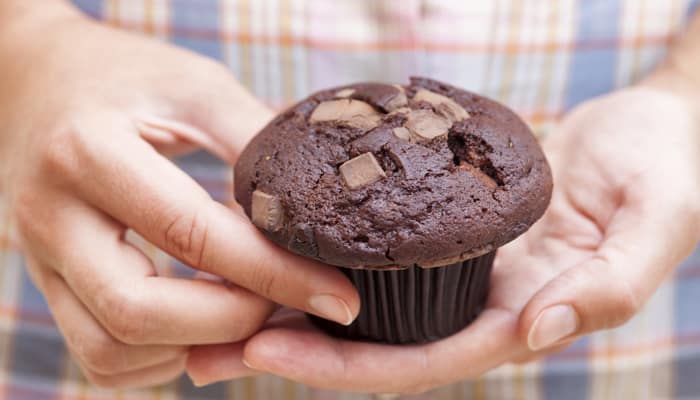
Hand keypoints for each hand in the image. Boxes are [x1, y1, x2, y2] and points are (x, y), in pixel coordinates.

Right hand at [0, 5, 358, 388]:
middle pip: (139, 313)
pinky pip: (97, 355)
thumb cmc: (121, 75)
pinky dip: (160, 356)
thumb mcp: (193, 85)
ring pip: (111, 349)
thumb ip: (253, 138)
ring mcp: (40, 257)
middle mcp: (52, 216)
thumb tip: (321, 202)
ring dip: (194, 347)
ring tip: (249, 309)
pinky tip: (202, 321)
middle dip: (233, 323)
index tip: (337, 296)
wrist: (32, 80)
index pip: (191, 235)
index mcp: (89, 153)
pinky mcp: (47, 281)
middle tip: (290, 304)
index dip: (275, 275)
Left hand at [187, 84, 699, 390]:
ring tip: (214, 292)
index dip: (344, 368)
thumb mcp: (654, 225)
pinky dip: (325, 248)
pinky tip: (276, 238)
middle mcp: (475, 298)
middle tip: (204, 341)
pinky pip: (376, 242)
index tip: (267, 354)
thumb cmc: (666, 174)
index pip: (419, 361)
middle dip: (291, 348)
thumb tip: (537, 332)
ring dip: (290, 299)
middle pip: (372, 340)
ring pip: (362, 294)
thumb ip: (608, 287)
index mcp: (518, 316)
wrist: (656, 128)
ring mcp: (457, 262)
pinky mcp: (445, 221)